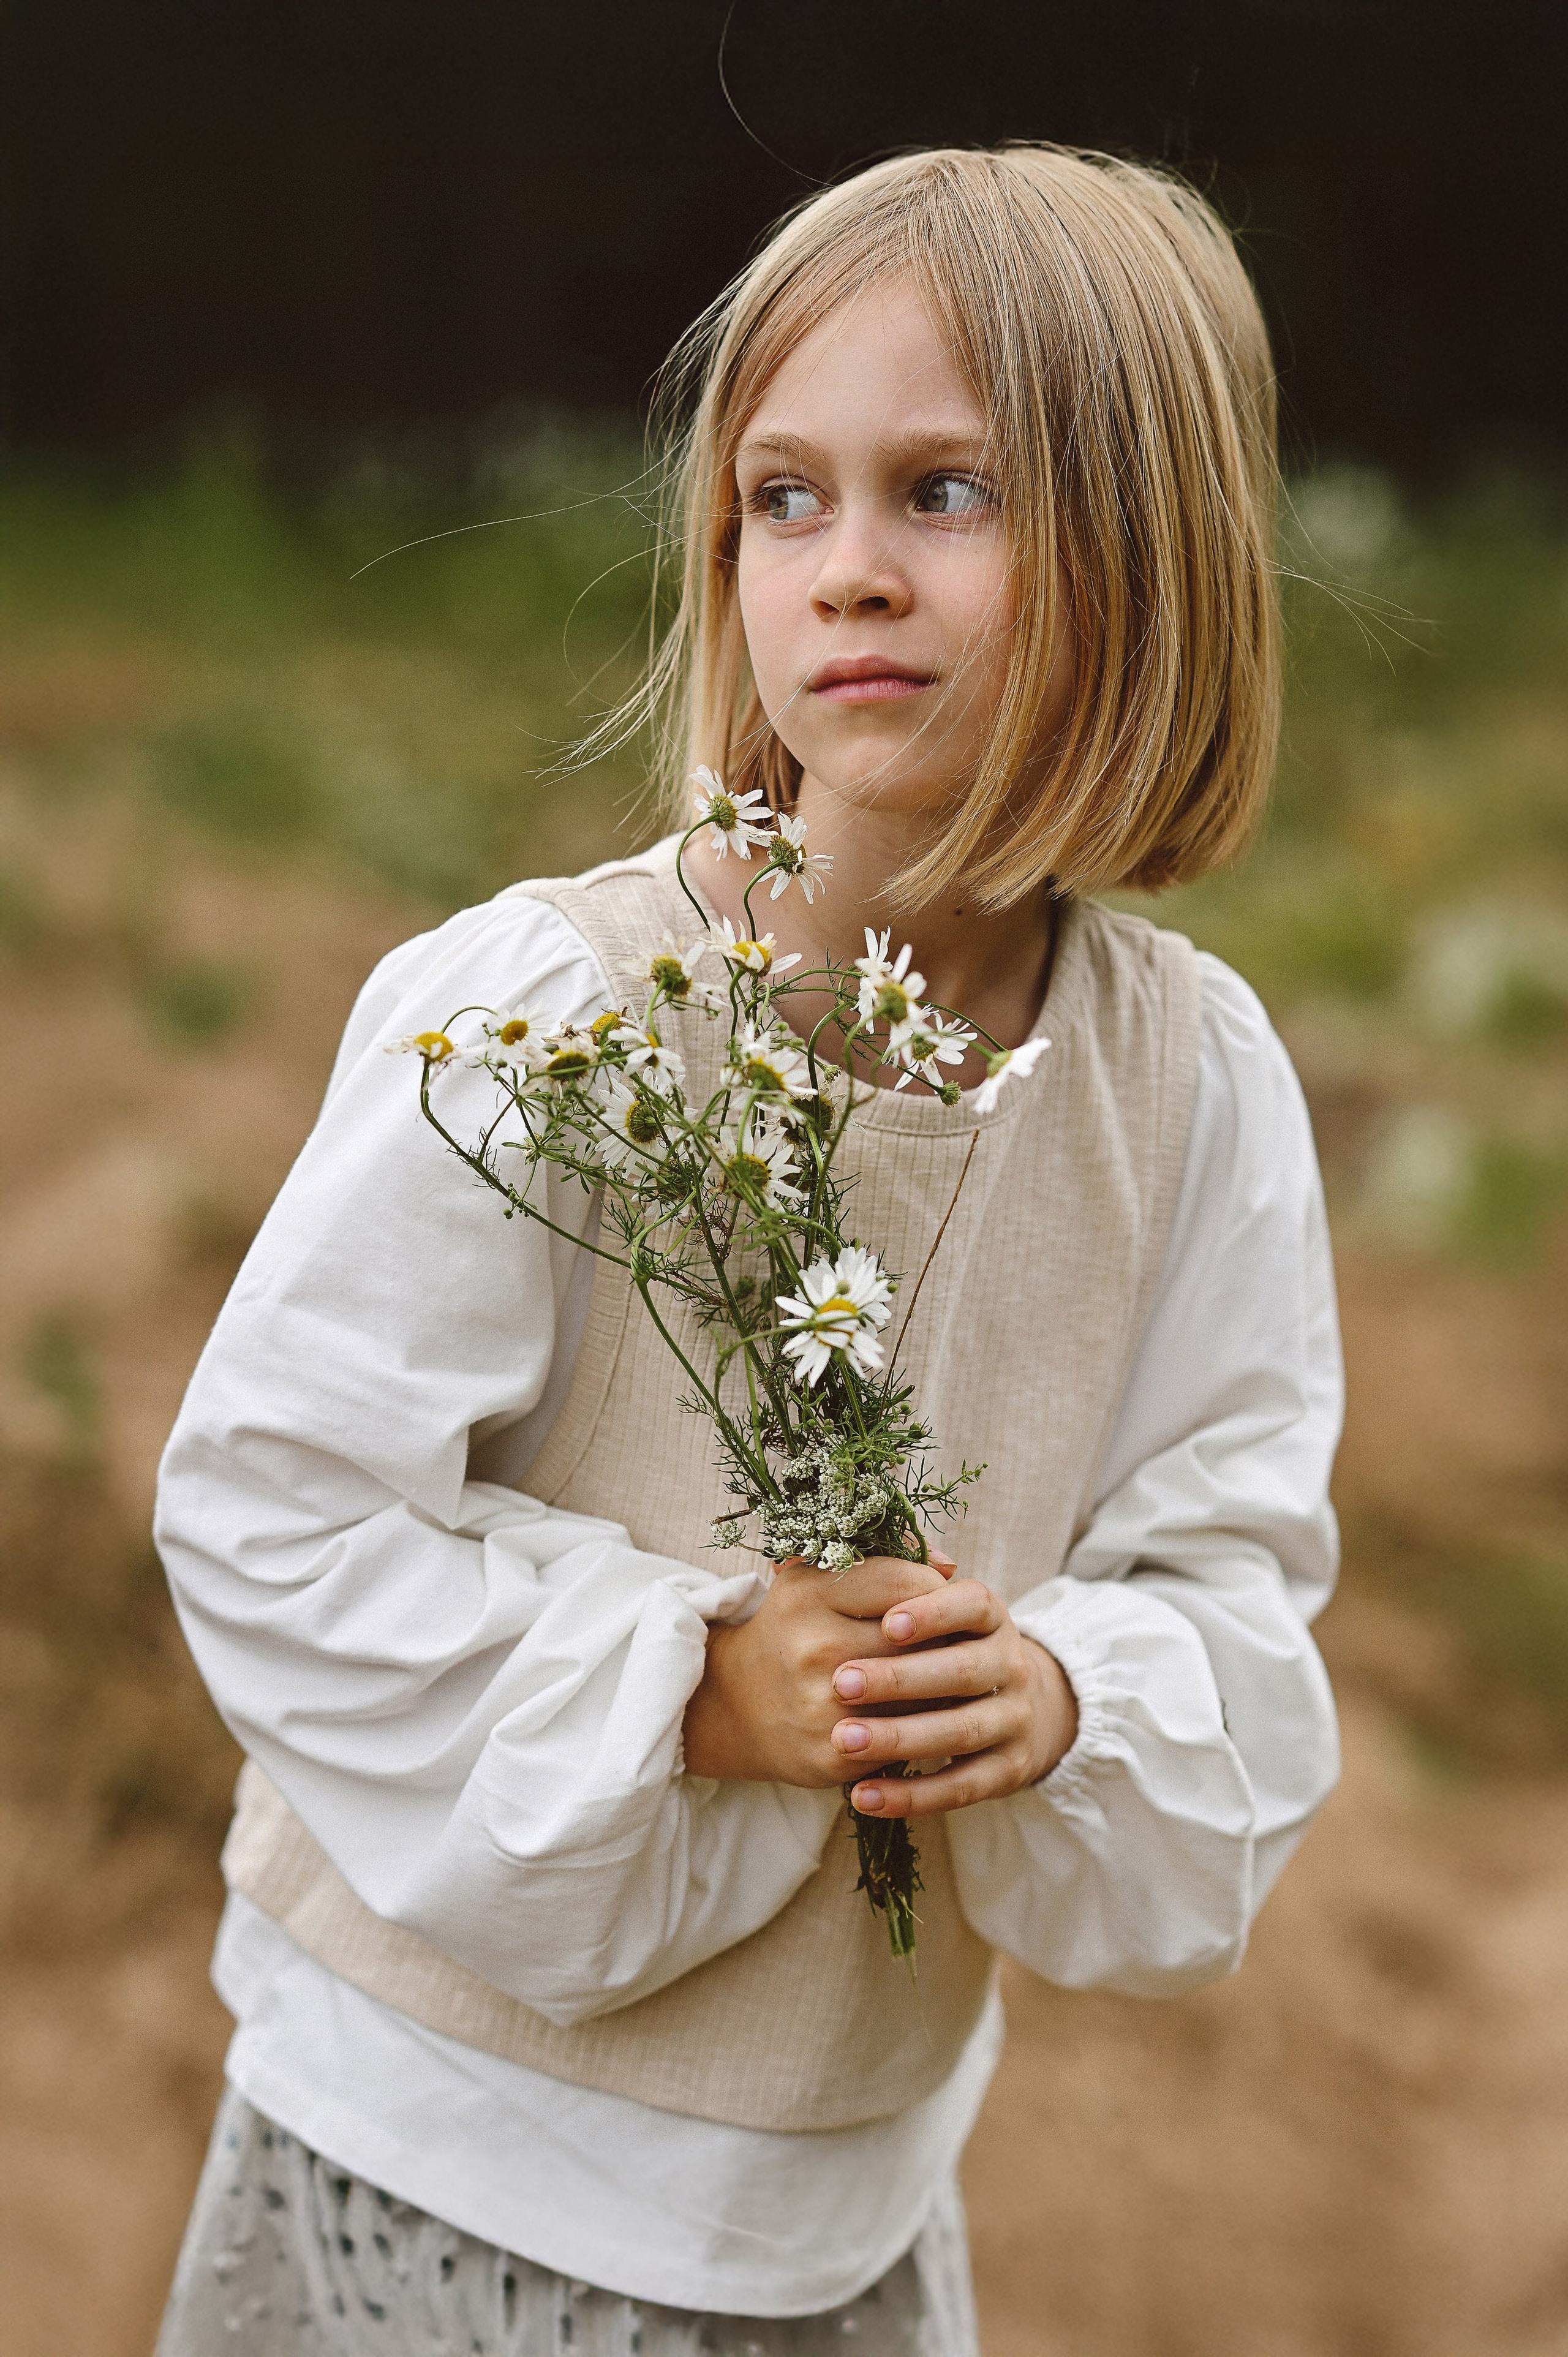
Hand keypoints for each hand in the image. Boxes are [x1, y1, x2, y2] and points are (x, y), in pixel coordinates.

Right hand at [681, 1553, 954, 1787]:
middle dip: (943, 1636)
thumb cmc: (796, 1630)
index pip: (904, 1583)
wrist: (739, 1704)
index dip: (934, 1589)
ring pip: (920, 1691)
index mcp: (808, 1595)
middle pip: (919, 1638)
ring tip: (937, 1673)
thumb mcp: (818, 1579)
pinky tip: (915, 1711)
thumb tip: (948, 1565)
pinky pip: (906, 1737)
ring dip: (940, 1683)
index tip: (935, 1597)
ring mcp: (821, 1705)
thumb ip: (883, 1558)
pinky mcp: (833, 1754)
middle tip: (948, 1636)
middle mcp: (811, 1648)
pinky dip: (920, 1724)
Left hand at [828, 1577, 1078, 1817]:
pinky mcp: (1009, 1769)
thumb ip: (890, 1577)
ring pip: (961, 1730)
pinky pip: (962, 1787)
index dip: (934, 1612)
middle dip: (902, 1678)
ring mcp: (1015, 1718)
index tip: (888, 1622)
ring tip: (843, 1741)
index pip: (972, 1604)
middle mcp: (1011, 1663)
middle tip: (841, 1683)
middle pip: (964, 1670)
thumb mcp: (927, 1607)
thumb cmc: (941, 1645)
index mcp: (990, 1615)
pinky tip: (862, 1796)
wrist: (1008, 1704)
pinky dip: (913, 1795)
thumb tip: (848, 1547)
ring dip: (901, 1737)